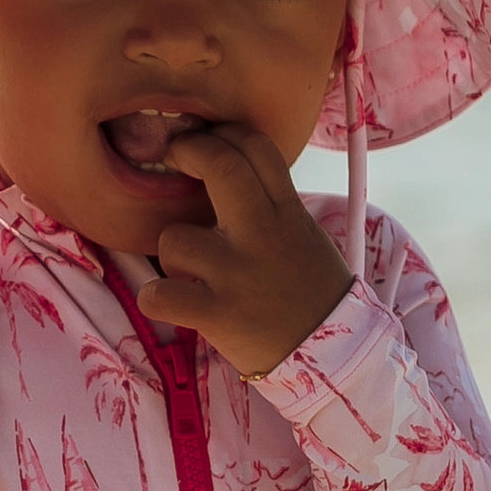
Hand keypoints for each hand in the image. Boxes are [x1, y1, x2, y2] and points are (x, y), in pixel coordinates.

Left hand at [136, 124, 353, 376]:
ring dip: (171, 254)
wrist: (334, 357)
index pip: (257, 146)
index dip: (225, 134)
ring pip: (174, 237)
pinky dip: (156, 298)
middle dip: (189, 151)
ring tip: (189, 272)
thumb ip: (270, 203)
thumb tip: (223, 168)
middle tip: (176, 158)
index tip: (210, 141)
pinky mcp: (217, 314)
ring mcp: (238, 274)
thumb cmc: (309, 292)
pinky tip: (171, 302)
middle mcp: (263, 235)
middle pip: (221, 166)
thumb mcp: (303, 235)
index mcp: (288, 213)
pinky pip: (159, 294)